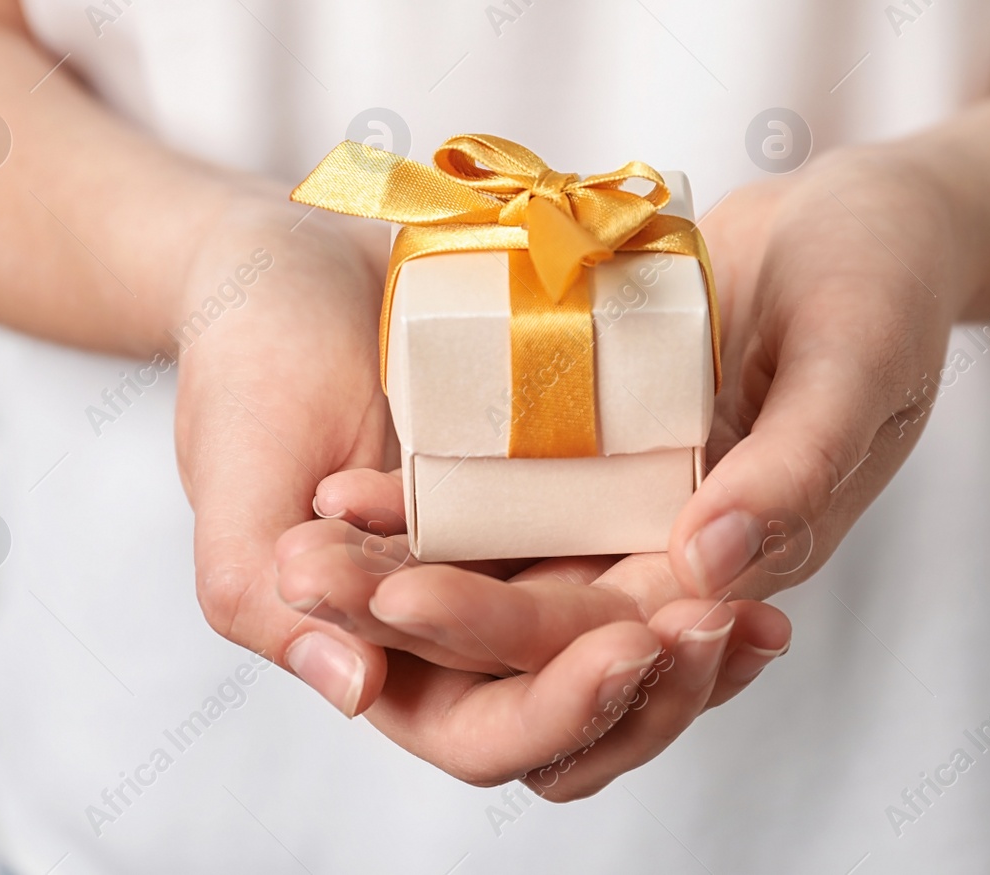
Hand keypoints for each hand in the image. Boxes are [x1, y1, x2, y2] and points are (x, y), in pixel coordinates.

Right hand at [176, 196, 787, 799]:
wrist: (295, 258)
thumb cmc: (246, 362)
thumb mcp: (234, 474)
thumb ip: (260, 593)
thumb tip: (354, 689)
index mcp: (381, 646)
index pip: (480, 732)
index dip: (557, 712)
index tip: (627, 650)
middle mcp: (462, 621)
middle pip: (574, 701)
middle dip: (655, 683)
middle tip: (718, 627)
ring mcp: (519, 557)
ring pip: (622, 638)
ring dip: (692, 641)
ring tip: (754, 612)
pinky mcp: (563, 491)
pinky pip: (641, 546)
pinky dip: (696, 557)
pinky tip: (751, 529)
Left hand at [281, 146, 981, 793]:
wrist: (868, 216)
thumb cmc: (887, 282)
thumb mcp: (859, 363)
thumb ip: (795, 467)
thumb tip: (706, 568)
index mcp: (751, 558)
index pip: (621, 637)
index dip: (511, 635)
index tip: (403, 601)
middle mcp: (682, 549)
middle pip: (543, 622)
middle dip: (429, 613)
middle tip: (313, 580)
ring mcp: (637, 500)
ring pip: (515, 571)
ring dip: (413, 570)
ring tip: (304, 544)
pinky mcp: (604, 448)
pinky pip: (512, 492)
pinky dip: (437, 500)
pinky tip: (350, 484)